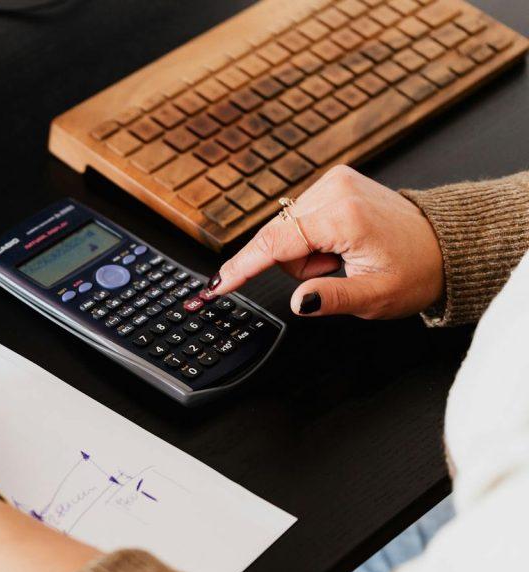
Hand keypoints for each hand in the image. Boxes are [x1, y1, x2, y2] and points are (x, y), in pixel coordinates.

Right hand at [209, 165, 443, 318]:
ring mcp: (334, 181)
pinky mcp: (334, 181)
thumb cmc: (416, 269)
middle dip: (297, 264)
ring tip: (342, 257)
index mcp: (345, 216)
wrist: (443, 243)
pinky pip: (298, 218)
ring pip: (286, 230)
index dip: (242, 267)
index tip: (217, 284)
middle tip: (336, 271)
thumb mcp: (376, 297)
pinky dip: (311, 238)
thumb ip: (332, 300)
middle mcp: (335, 190)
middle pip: (278, 238)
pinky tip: (339, 243)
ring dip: (305, 252)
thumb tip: (299, 301)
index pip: (276, 243)